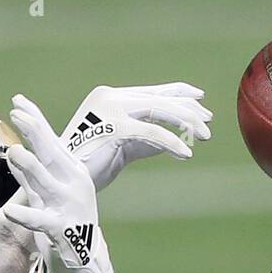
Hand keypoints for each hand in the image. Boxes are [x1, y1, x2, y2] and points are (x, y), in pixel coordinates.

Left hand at [1, 94, 113, 272]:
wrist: (86, 264)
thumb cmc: (66, 226)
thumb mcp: (49, 196)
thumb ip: (31, 177)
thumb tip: (14, 153)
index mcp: (72, 173)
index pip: (51, 141)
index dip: (35, 120)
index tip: (18, 101)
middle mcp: (73, 185)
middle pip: (51, 154)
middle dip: (35, 133)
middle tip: (17, 114)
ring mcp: (68, 206)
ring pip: (45, 182)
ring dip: (29, 167)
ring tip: (13, 153)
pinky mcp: (61, 230)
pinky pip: (39, 221)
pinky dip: (24, 216)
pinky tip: (9, 211)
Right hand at [61, 83, 212, 190]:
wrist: (63, 181)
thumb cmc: (92, 167)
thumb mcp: (124, 147)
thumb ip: (146, 138)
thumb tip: (178, 137)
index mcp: (110, 97)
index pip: (152, 91)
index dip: (178, 93)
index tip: (201, 99)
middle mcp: (110, 97)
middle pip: (159, 98)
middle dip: (188, 111)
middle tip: (208, 124)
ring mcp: (111, 109)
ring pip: (159, 109)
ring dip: (185, 123)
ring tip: (204, 136)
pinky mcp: (114, 126)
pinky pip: (152, 131)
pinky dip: (172, 142)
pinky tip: (186, 153)